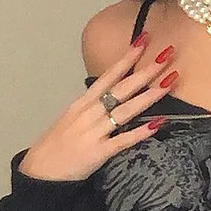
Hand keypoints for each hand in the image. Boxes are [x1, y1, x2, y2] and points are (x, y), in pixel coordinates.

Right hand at [18, 41, 178, 180]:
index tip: (144, 40)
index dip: (127, 58)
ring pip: (125, 110)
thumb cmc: (58, 145)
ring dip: (149, 96)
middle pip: (122, 88)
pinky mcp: (99, 152)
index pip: (109, 75)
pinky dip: (140, 132)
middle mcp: (90, 113)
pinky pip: (123, 140)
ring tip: (169, 83)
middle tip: (167, 54)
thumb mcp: (73, 118)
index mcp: (83, 103)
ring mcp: (94, 132)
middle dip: (146, 71)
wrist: (41, 170)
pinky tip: (157, 124)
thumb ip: (93, 106)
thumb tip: (111, 96)